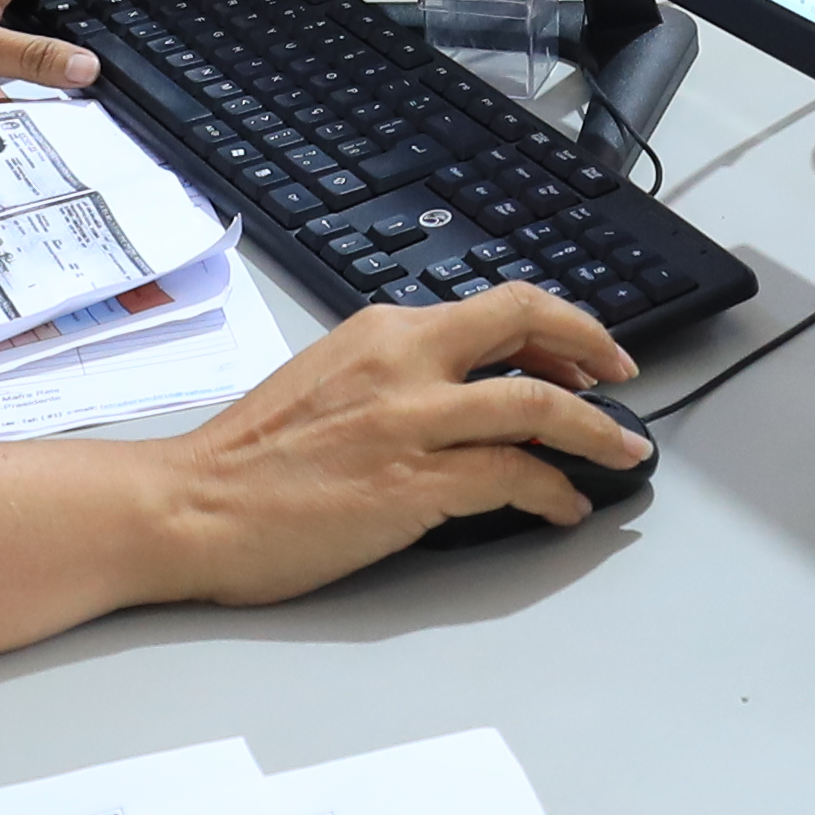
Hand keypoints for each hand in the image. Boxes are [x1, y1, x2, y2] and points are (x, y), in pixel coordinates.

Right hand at [157, 291, 645, 598]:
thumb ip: (391, 374)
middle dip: (596, 350)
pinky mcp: (412, 484)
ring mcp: (411, 421)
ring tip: (623, 456)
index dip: (558, 324)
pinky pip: (514, 477)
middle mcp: (403, 362)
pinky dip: (555, 492)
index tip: (586, 350)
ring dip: (598, 433)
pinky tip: (564, 507)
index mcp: (381, 331)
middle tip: (626, 383)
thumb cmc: (247, 461)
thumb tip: (453, 393)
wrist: (188, 506)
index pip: (495, 307)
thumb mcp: (326, 381)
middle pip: (529, 326)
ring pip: (539, 405)